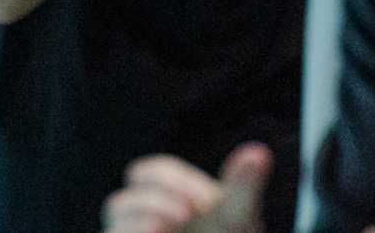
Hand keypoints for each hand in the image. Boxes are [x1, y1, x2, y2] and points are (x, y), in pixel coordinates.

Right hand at [101, 143, 270, 232]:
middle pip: (126, 191)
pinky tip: (155, 232)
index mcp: (165, 198)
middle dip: (155, 199)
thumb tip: (259, 151)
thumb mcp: (236, 219)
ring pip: (115, 215)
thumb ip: (241, 187)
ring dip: (140, 218)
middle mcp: (142, 219)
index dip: (177, 181)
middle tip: (187, 213)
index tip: (209, 201)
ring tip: (164, 227)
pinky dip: (130, 231)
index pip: (153, 173)